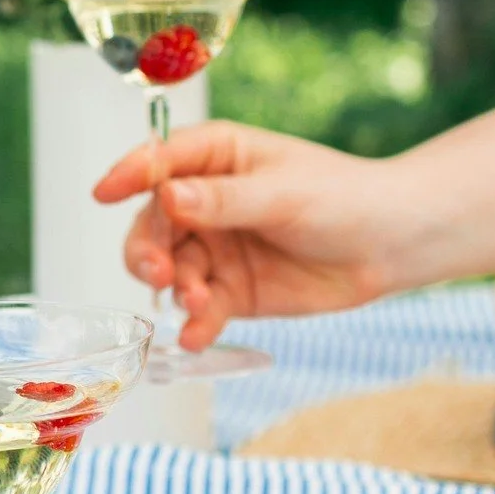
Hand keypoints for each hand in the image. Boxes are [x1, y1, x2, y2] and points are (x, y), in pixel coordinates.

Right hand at [92, 121, 412, 349]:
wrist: (391, 245)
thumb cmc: (343, 197)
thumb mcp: (283, 193)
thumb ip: (223, 200)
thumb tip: (168, 198)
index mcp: (215, 157)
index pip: (160, 161)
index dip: (129, 174)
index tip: (103, 193)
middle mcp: (205, 201)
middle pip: (152, 223)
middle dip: (147, 248)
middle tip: (158, 272)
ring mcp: (215, 248)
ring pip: (170, 269)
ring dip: (176, 288)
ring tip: (201, 303)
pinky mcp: (231, 291)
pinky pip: (200, 308)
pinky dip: (195, 323)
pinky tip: (198, 336)